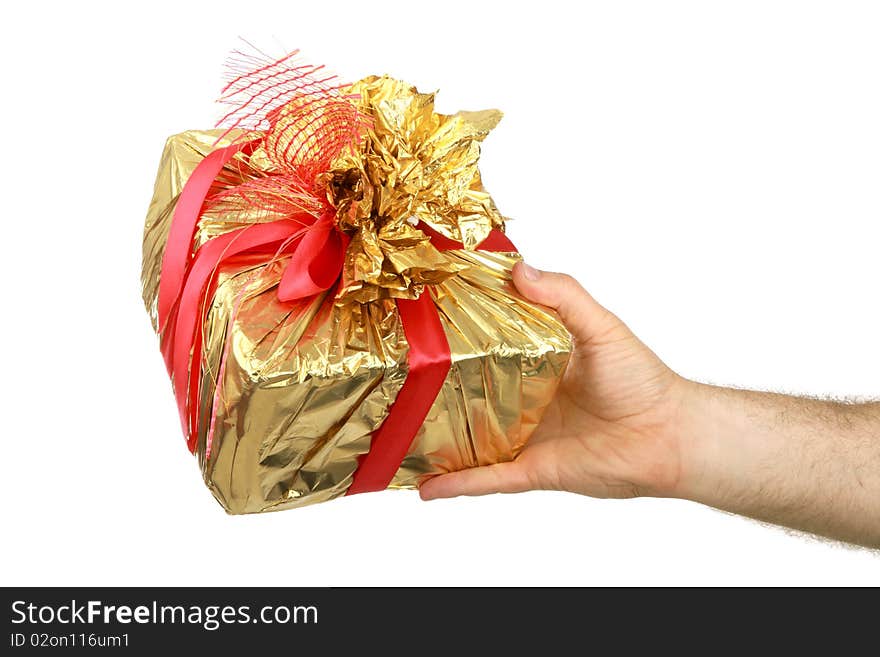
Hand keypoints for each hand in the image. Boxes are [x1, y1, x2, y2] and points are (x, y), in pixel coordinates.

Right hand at [420, 262, 689, 500]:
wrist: (668, 436)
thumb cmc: (642, 380)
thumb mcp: (601, 326)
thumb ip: (564, 295)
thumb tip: (520, 269)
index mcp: (538, 360)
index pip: (489, 344)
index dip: (459, 334)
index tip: (422, 318)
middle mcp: (526, 397)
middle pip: (471, 392)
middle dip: (438, 388)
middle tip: (396, 374)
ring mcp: (526, 435)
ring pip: (471, 439)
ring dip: (437, 439)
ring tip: (395, 431)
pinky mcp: (531, 469)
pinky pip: (487, 478)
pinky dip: (456, 483)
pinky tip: (423, 486)